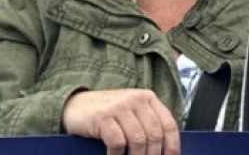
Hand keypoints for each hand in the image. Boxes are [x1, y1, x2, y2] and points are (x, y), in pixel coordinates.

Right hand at [63, 88, 179, 154]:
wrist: (75, 104)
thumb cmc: (107, 113)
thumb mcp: (131, 112)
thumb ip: (147, 123)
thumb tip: (165, 150)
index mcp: (147, 98)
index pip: (168, 124)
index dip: (173, 145)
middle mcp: (135, 99)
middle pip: (154, 134)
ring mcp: (119, 107)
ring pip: (138, 140)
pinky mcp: (102, 117)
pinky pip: (118, 142)